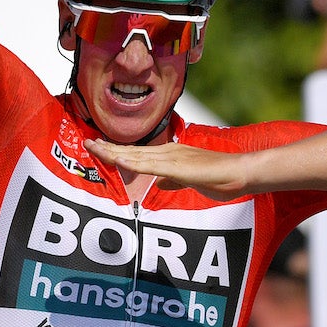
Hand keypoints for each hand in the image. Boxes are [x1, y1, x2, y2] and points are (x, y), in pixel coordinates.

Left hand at [86, 139, 250, 200]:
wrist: (240, 173)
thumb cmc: (220, 177)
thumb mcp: (190, 180)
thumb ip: (174, 180)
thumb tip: (160, 183)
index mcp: (170, 156)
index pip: (137, 154)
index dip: (116, 151)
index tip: (98, 148)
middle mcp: (168, 153)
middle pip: (132, 151)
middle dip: (107, 148)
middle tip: (86, 143)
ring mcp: (173, 159)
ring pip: (137, 156)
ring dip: (114, 152)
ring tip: (95, 148)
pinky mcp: (179, 168)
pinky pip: (152, 166)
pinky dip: (134, 163)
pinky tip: (120, 160)